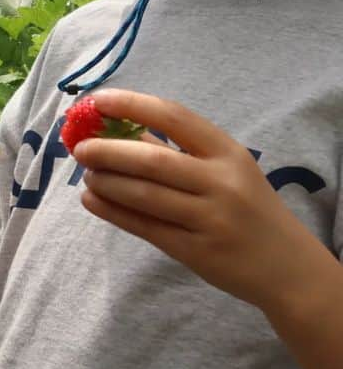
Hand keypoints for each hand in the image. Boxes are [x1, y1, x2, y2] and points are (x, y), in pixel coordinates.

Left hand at [70, 89, 315, 309]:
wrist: (288, 269)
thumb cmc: (247, 208)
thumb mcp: (226, 170)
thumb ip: (176, 150)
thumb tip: (118, 128)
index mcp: (228, 152)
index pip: (174, 117)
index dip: (131, 105)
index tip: (97, 100)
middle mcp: (221, 182)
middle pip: (153, 159)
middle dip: (109, 150)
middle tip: (80, 148)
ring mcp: (209, 218)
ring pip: (144, 194)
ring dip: (107, 182)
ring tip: (87, 175)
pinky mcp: (195, 251)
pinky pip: (144, 226)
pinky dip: (112, 211)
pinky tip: (91, 200)